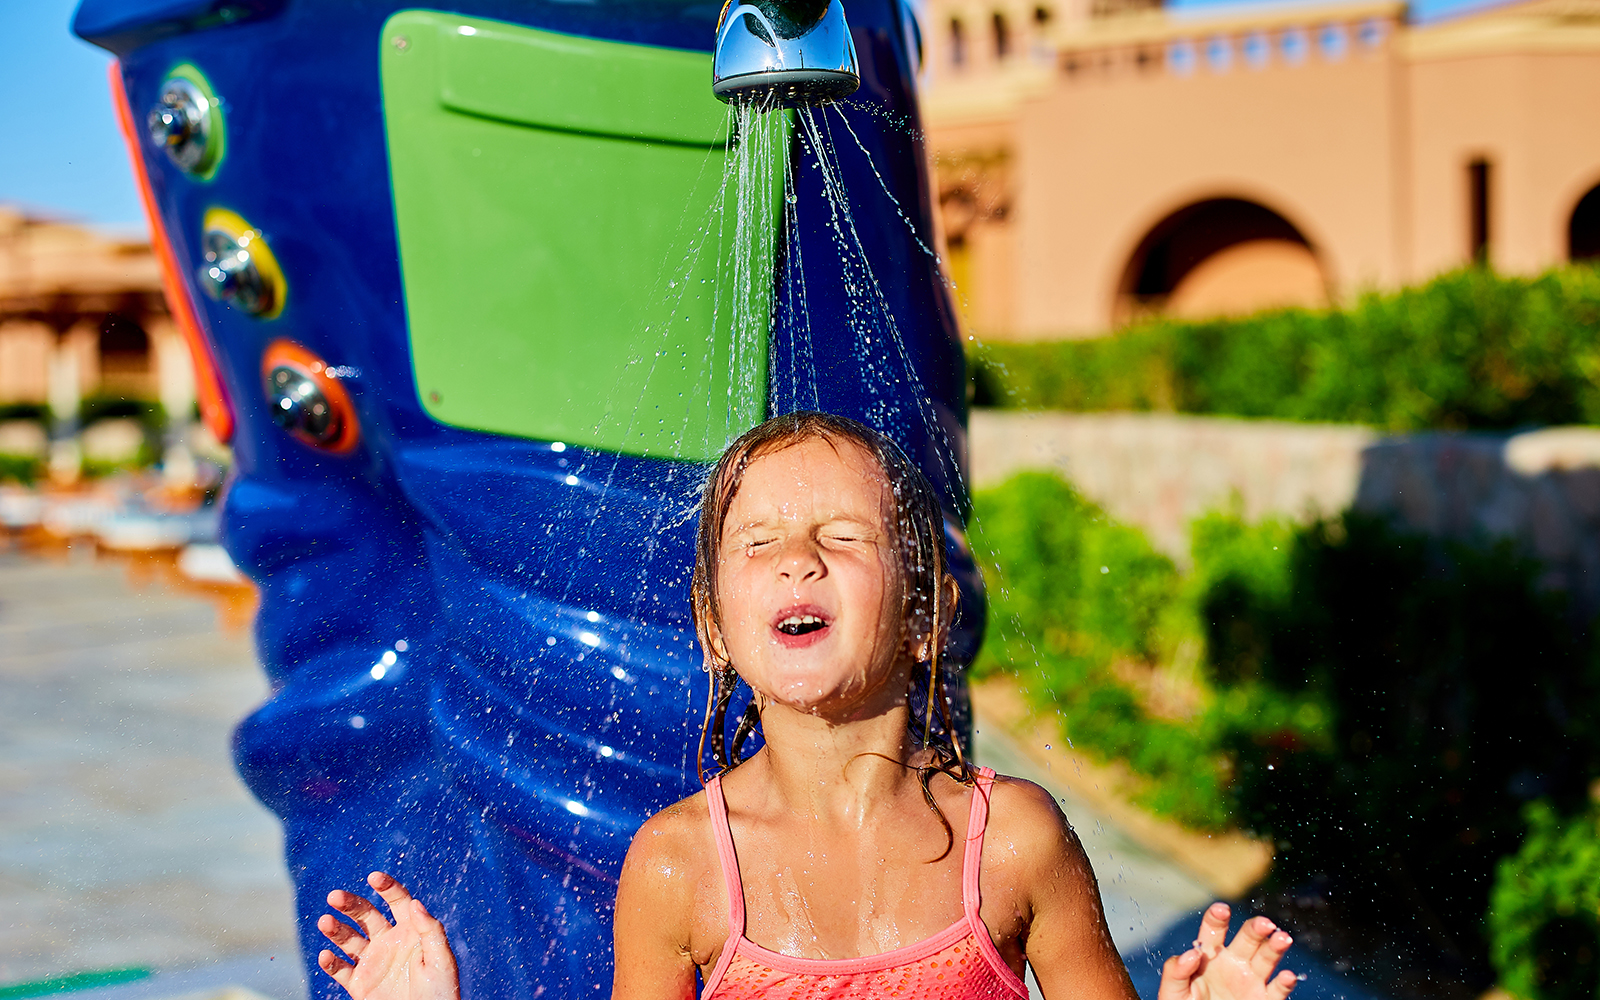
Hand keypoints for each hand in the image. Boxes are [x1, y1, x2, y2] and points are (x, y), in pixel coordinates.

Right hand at [317, 871, 459, 999]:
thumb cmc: (441, 993)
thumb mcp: (441, 960)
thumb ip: (430, 930)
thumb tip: (415, 902)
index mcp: (411, 931)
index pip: (397, 901)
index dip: (386, 887)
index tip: (374, 878)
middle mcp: (389, 942)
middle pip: (366, 915)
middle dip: (350, 904)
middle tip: (334, 897)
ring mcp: (373, 962)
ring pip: (349, 939)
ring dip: (335, 930)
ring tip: (325, 922)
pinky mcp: (360, 984)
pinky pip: (341, 970)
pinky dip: (331, 963)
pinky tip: (327, 956)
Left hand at [1158, 903, 1296, 999]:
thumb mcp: (1173, 992)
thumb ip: (1176, 970)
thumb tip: (1192, 953)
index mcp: (1209, 956)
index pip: (1214, 930)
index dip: (1218, 917)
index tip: (1221, 910)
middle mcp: (1233, 963)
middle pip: (1248, 938)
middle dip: (1256, 928)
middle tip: (1264, 924)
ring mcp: (1250, 981)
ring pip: (1267, 958)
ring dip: (1276, 946)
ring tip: (1282, 938)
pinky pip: (1278, 990)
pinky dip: (1285, 982)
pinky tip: (1286, 976)